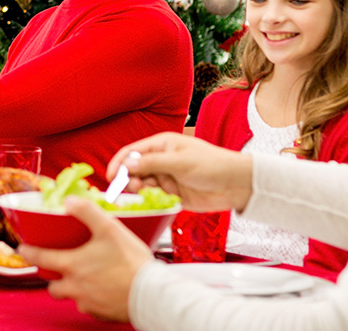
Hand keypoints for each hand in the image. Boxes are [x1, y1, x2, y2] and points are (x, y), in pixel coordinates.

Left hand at [19, 197, 152, 321]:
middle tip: (58, 268)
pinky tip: (103, 290)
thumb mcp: (109, 228)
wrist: (152, 294)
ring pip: (71, 298)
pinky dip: (92, 300)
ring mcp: (88, 303)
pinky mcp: (102, 314)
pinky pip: (90, 307)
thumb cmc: (131, 262)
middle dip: (52, 278)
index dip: (28, 252)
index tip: (22, 248)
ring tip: (84, 279)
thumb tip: (69, 201)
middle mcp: (76, 287)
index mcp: (72, 265)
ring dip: (73, 290)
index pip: (40, 259)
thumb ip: (87, 211)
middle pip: (53, 287)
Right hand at [113, 132, 253, 212]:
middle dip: (129, 179)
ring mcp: (167, 178)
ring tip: (144, 194)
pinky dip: (152, 201)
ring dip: (140, 191)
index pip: (133, 152)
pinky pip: (155, 198)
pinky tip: (155, 201)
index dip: (120, 163)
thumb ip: (152, 163)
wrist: (236, 184)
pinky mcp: (173, 195)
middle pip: (135, 170)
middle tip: (131, 188)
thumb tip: (128, 164)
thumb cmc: (212, 164)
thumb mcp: (179, 161)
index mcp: (162, 145)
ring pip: (143, 185)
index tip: (112, 176)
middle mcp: (161, 161)